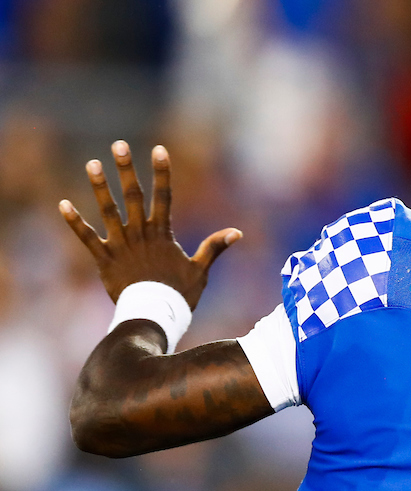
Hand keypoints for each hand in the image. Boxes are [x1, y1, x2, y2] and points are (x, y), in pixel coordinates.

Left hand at [59, 140, 241, 309]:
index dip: (162, 172)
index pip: (164, 197)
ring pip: (108, 211)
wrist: (155, 315)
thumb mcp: (200, 270)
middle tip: (118, 145)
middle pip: (133, 196)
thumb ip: (214, 248)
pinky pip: (88, 238)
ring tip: (92, 164)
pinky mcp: (105, 259)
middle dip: (126, 169)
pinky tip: (63, 204)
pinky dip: (75, 222)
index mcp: (163, 234)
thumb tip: (237, 232)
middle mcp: (140, 234)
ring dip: (99, 187)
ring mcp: (121, 245)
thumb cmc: (179, 294)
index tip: (158, 149)